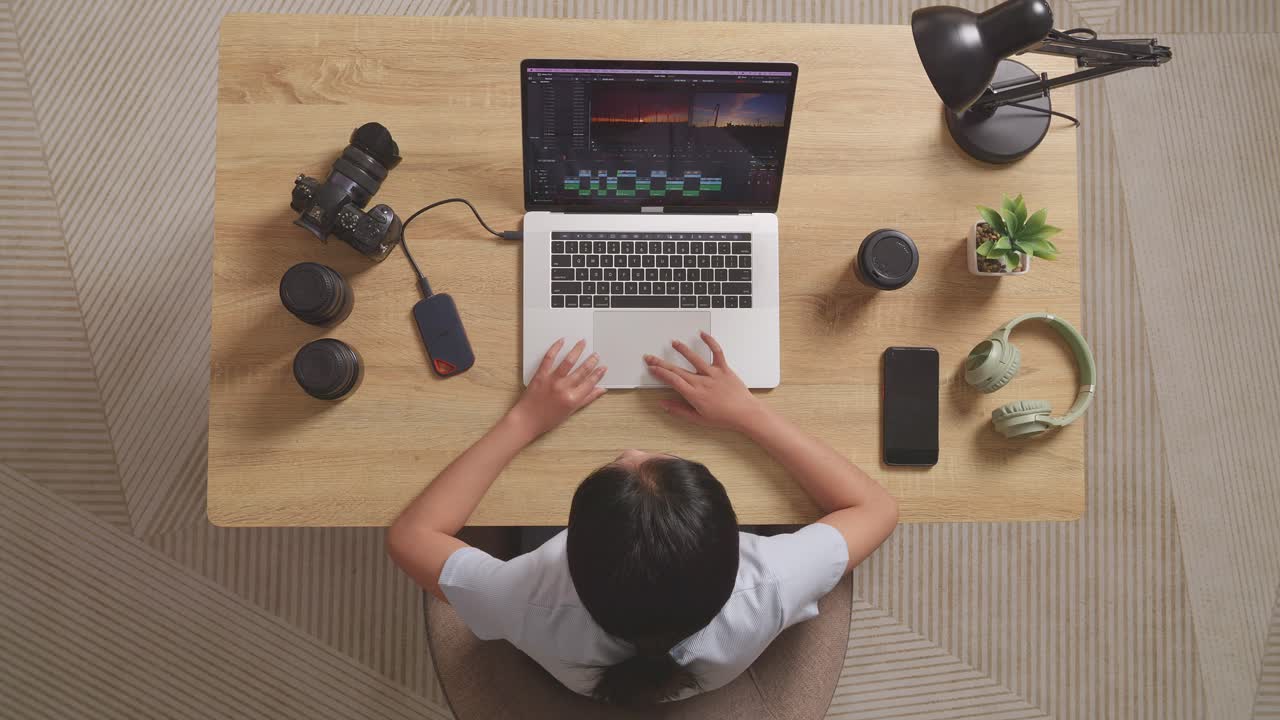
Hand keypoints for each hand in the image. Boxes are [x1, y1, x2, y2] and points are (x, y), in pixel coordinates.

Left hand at [509, 339, 606, 437]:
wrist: (527, 420)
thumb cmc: (547, 419)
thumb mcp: (571, 412)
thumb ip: (587, 399)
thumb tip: (600, 390)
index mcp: (572, 399)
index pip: (590, 383)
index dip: (598, 374)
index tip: (603, 367)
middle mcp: (564, 388)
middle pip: (581, 371)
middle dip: (591, 361)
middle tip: (595, 355)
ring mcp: (552, 381)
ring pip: (568, 362)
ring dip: (577, 350)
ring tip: (582, 343)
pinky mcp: (540, 375)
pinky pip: (549, 359)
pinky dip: (555, 348)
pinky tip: (561, 341)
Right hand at [645, 332, 763, 431]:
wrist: (745, 413)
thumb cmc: (724, 418)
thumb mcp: (698, 419)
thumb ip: (679, 410)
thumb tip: (664, 404)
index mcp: (695, 395)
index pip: (672, 380)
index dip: (660, 373)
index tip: (652, 368)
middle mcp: (702, 382)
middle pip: (677, 370)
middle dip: (661, 363)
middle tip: (651, 357)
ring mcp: (713, 374)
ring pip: (695, 358)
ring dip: (682, 349)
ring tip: (674, 343)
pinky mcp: (724, 369)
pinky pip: (717, 352)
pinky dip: (710, 342)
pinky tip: (702, 334)